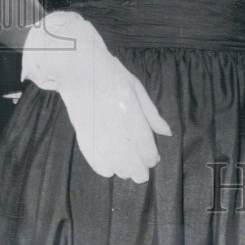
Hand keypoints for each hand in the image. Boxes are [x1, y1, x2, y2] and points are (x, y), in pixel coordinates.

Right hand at [22, 11, 171, 182]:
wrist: (78, 68)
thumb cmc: (111, 75)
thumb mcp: (136, 88)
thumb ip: (151, 114)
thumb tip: (166, 133)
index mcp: (129, 109)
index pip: (143, 141)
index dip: (150, 155)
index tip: (153, 160)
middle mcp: (113, 122)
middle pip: (128, 156)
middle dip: (137, 169)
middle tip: (142, 176)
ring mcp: (96, 128)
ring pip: (111, 160)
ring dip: (121, 169)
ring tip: (128, 172)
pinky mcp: (82, 131)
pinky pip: (92, 156)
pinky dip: (101, 166)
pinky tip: (109, 170)